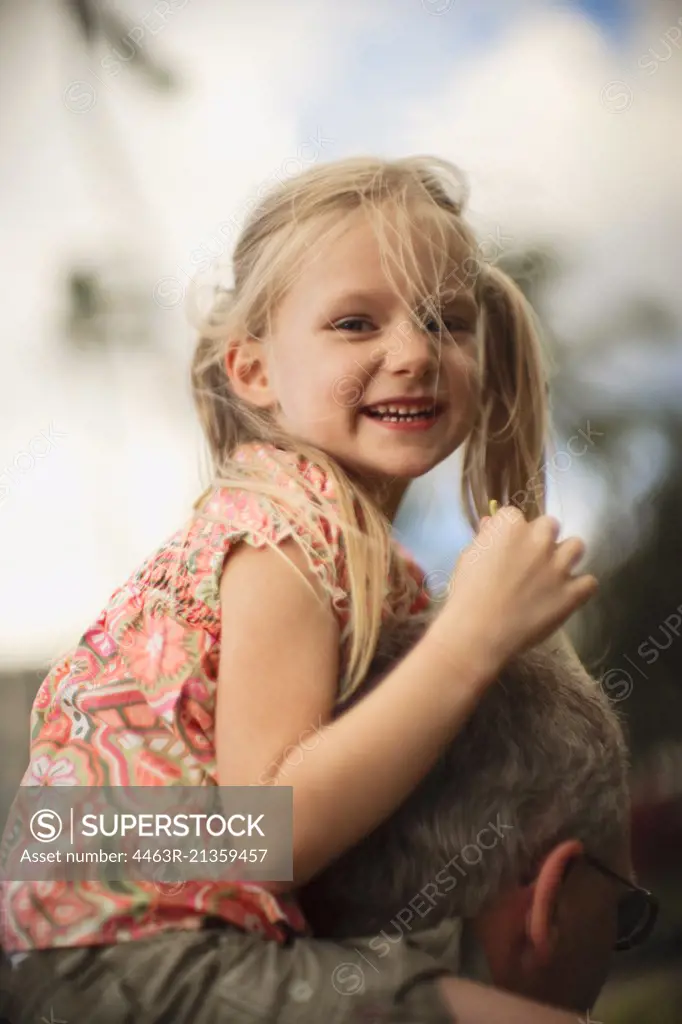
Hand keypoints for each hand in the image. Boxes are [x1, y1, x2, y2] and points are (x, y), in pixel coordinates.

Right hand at [435, 506, 597, 676]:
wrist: (479, 631)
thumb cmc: (466, 593)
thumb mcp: (468, 558)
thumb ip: (485, 538)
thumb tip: (491, 525)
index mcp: (510, 526)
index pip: (515, 516)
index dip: (510, 533)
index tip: (505, 547)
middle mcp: (539, 539)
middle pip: (550, 525)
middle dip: (541, 539)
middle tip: (529, 560)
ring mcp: (559, 565)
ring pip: (576, 546)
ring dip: (566, 556)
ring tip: (553, 573)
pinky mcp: (573, 592)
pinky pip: (589, 581)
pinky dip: (580, 587)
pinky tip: (566, 595)